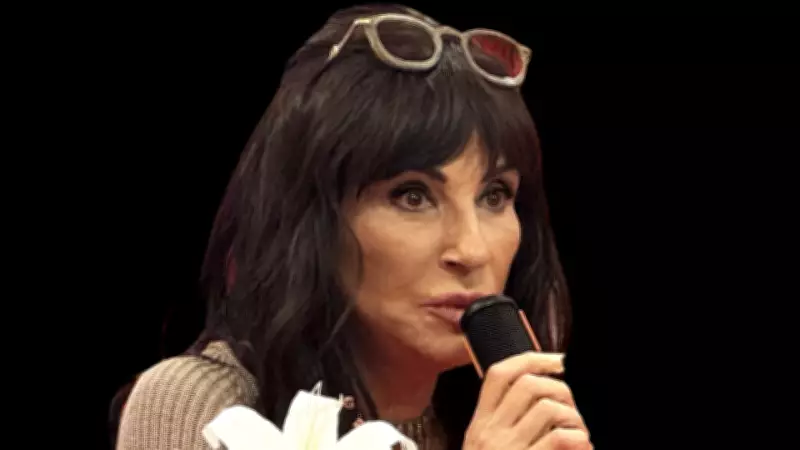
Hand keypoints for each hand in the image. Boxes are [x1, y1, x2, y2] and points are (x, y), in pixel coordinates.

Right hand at [462, 352, 590, 449]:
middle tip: (577, 404)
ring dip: (574, 415)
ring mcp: (506, 449)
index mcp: (480, 424)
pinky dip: (578, 439)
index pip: (499, 374)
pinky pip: (558, 438)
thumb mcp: (486, 449)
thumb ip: (505, 424)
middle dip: (561, 386)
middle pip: (527, 385)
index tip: (561, 360)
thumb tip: (545, 398)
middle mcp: (490, 433)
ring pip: (547, 408)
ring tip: (582, 431)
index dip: (532, 358)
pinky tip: (583, 447)